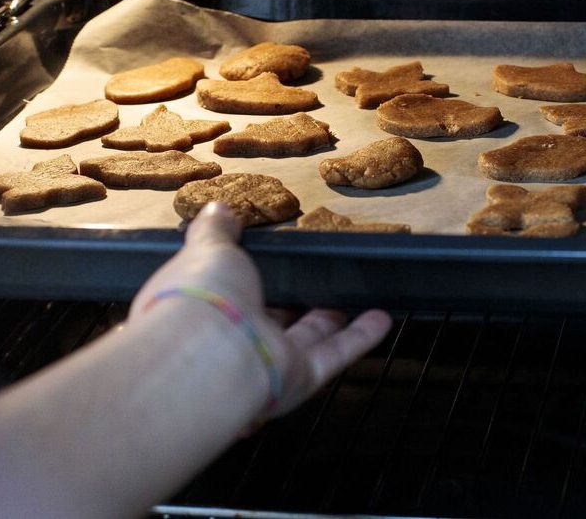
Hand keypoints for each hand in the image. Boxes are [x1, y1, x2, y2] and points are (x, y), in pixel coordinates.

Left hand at [131, 202, 392, 416]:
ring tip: (353, 294)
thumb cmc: (203, 295)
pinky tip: (382, 318)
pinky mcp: (298, 376)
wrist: (209, 352)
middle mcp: (234, 338)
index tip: (270, 257)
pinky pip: (333, 354)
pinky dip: (359, 338)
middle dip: (293, 300)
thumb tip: (216, 209)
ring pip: (306, 337)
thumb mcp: (208, 248)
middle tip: (317, 277)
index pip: (229, 291)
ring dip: (332, 318)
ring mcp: (267, 360)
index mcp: (206, 307)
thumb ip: (216, 231)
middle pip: (271, 318)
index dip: (246, 275)